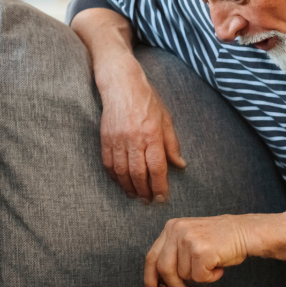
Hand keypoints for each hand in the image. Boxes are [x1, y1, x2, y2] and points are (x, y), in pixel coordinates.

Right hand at [98, 62, 185, 203]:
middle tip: (148, 201)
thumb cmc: (147, 100)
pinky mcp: (105, 139)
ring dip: (129, 187)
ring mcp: (117, 140)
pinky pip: (108, 164)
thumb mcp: (166, 119)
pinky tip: (121, 183)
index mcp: (152, 134)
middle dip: (144, 191)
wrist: (121, 85)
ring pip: (122, 172)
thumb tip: (180, 165)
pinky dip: (115, 177)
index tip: (162, 198)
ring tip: (135, 196)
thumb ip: (172, 144)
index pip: (157, 167)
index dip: (160, 186)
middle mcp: (134, 139)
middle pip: (139, 173)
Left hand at [144, 214, 262, 286]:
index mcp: (171, 227)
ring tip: (212, 263)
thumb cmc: (220, 240)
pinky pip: (199, 277)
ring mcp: (188, 240)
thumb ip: (175, 254)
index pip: (152, 256)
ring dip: (200, 276)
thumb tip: (163, 282)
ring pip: (184, 275)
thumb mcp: (190, 238)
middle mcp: (176, 230)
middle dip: (174, 286)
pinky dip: (211, 277)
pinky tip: (219, 266)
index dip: (150, 278)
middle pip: (164, 269)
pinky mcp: (201, 251)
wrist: (245, 232)